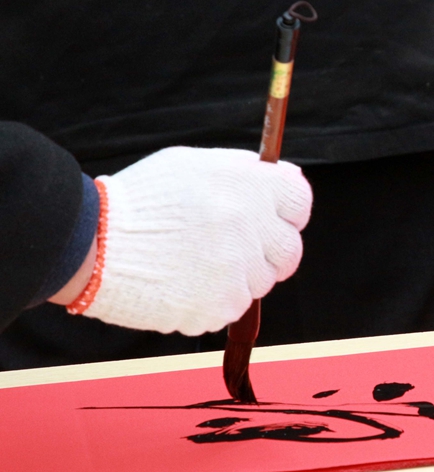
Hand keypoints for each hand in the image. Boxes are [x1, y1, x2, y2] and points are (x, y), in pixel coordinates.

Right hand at [67, 147, 311, 335]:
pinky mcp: (223, 305)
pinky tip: (182, 282)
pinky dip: (213, 299)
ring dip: (237, 276)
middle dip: (268, 252)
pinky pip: (233, 306)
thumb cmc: (144, 200)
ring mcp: (240, 269)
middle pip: (290, 250)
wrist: (94, 244)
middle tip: (234, 249)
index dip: (287, 212)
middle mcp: (252, 226)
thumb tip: (289, 178)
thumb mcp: (195, 165)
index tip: (271, 219)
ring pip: (260, 282)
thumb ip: (246, 172)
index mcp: (250, 186)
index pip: (300, 201)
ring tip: (193, 262)